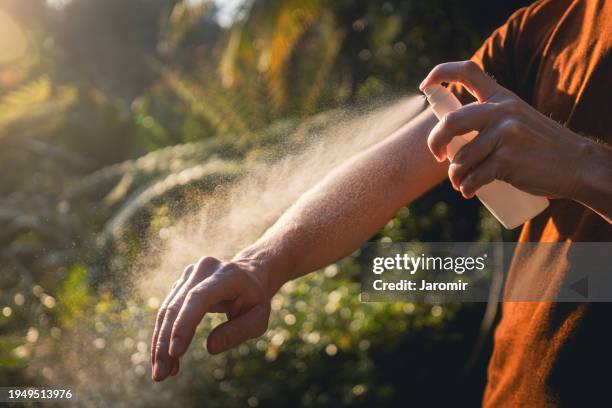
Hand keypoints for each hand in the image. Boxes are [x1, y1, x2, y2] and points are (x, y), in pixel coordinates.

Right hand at [151, 256, 271, 381]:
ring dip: (160, 344)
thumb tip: (211, 348)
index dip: (184, 324)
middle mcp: (204, 269)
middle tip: (160, 375)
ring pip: (167, 310)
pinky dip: (165, 337)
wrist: (249, 274)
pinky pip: (167, 312)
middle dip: (165, 343)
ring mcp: (189, 274)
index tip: (175, 353)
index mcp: (228, 275)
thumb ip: (239, 331)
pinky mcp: (181, 284)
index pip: (199, 297)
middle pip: (177, 306)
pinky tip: (168, 360)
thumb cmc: (255, 299)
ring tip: (162, 373)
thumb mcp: (259, 318)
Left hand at [419, 60, 592, 199]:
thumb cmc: (540, 146)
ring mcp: (505, 135)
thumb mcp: (517, 119)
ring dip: (455, 176)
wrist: (577, 164)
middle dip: (435, 142)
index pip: (468, 71)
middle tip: (437, 155)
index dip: (440, 73)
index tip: (424, 86)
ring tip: (461, 183)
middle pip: (450, 122)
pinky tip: (469, 191)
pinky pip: (473, 177)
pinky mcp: (507, 160)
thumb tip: (449, 138)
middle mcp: (502, 111)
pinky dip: (467, 188)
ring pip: (460, 158)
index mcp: (502, 97)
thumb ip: (490, 118)